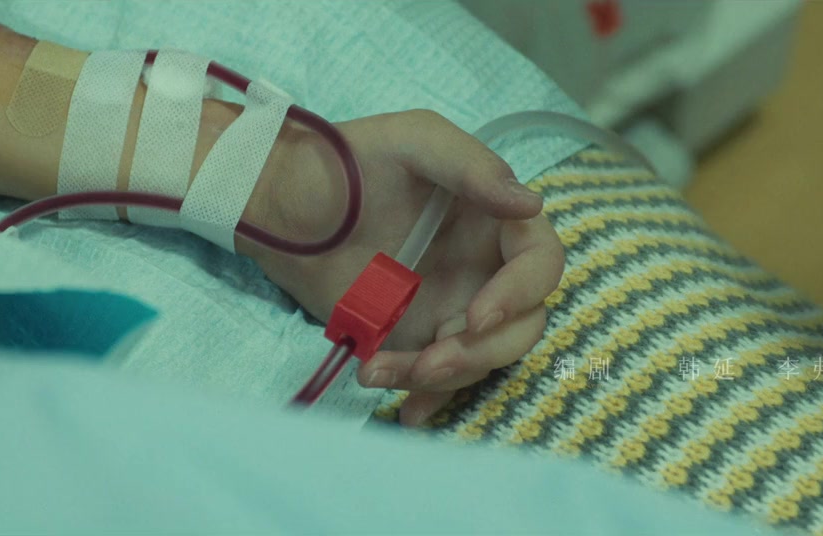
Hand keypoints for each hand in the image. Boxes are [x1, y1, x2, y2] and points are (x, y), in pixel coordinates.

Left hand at [240, 110, 564, 425]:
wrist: (281, 204)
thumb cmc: (349, 161)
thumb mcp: (412, 141)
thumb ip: (472, 166)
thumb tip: (531, 205)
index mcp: (495, 220)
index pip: (540, 265)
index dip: (520, 295)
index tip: (477, 317)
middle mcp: (485, 269)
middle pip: (521, 326)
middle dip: (480, 352)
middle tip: (429, 362)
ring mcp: (452, 308)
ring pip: (478, 360)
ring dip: (439, 378)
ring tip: (378, 371)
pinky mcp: (416, 338)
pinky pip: (437, 379)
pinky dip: (426, 398)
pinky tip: (405, 411)